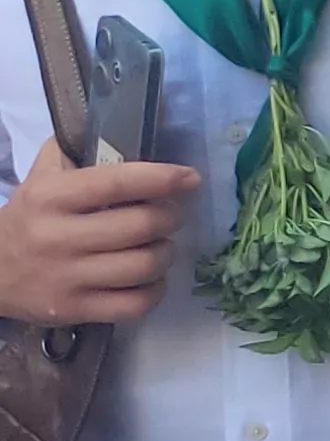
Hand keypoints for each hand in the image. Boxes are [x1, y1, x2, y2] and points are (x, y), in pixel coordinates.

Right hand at [0, 138, 196, 325]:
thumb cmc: (28, 218)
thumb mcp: (41, 178)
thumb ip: (76, 151)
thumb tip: (124, 130)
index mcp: (51, 197)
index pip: (118, 183)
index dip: (162, 179)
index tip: (190, 178)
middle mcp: (58, 237)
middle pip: (141, 226)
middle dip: (170, 217)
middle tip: (170, 215)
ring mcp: (66, 277)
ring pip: (144, 265)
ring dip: (166, 253)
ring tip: (160, 246)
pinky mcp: (73, 310)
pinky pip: (135, 304)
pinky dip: (155, 290)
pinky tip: (150, 279)